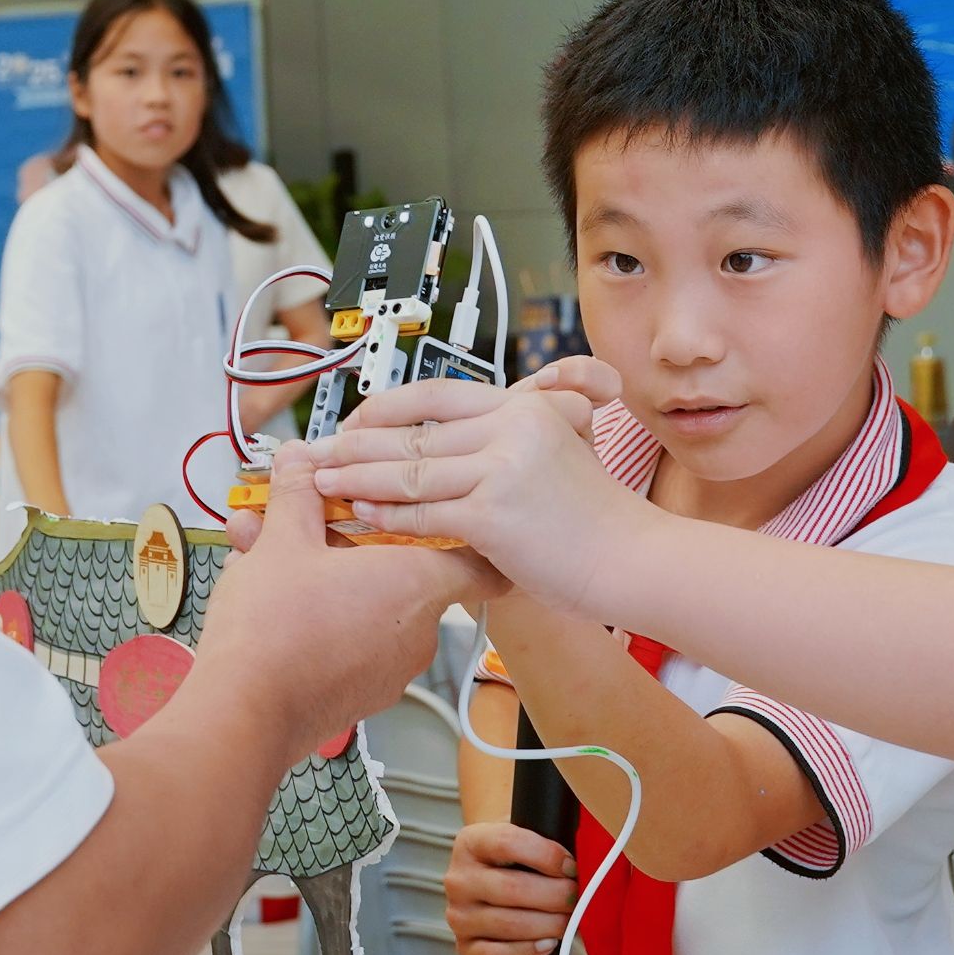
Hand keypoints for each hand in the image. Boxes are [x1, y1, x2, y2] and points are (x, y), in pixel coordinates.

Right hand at [195, 451, 494, 764]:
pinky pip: (348, 637)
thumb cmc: (275, 627)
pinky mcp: (358, 693)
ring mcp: (390, 669)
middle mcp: (417, 631)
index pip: (477, 562)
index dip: (463, 536)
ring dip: (320, 572)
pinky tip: (262, 592)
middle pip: (401, 571)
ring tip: (259, 551)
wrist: (244, 712)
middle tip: (304, 519)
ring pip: (365, 602)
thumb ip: (298, 494)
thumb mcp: (283, 540)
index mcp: (416, 585)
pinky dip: (316, 613)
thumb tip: (299, 460)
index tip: (446, 520)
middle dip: (349, 539)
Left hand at [288, 366, 635, 607]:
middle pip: (413, 432)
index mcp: (523, 409)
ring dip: (358, 477)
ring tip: (324, 482)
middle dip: (358, 444)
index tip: (354, 421)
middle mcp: (510, 428)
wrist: (634, 558)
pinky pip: (423, 513)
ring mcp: (501, 469)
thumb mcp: (558, 453)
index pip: (436, 396)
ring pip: (410, 470)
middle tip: (319, 453)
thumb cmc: (595, 521)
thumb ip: (509, 440)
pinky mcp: (493, 513)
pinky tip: (361, 515)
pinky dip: (387, 516)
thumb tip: (454, 444)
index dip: (387, 408)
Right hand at [445, 820, 577, 954]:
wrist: (493, 876)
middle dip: (556, 895)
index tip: (571, 866)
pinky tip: (547, 943)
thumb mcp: (528, 833)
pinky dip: (526, 952)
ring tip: (569, 920)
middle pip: (512, 888)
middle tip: (578, 897)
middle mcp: (459, 879)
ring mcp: (459, 915)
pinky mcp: (465, 946)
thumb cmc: (518, 856)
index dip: (547, 856)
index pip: (509, 844)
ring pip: (509, 924)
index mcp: (471, 842)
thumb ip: (549, 838)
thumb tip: (585, 861)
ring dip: (549, 924)